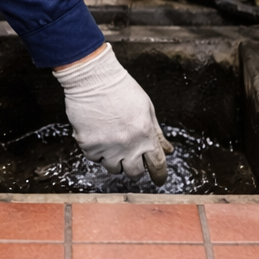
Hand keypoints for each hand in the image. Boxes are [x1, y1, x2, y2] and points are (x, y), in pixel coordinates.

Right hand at [54, 44, 172, 184]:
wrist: (93, 79)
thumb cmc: (122, 89)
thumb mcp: (147, 109)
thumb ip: (157, 133)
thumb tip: (169, 151)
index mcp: (145, 135)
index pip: (157, 164)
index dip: (160, 175)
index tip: (160, 180)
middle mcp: (128, 145)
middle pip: (135, 173)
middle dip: (136, 168)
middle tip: (132, 159)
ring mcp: (107, 147)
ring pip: (114, 169)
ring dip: (116, 160)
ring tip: (112, 142)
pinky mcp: (89, 146)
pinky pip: (95, 159)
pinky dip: (98, 151)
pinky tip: (98, 135)